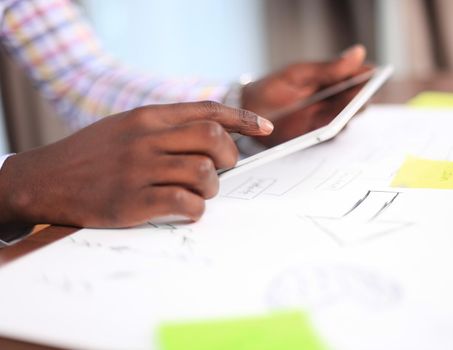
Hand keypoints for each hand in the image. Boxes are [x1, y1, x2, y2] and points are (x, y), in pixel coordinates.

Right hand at [0, 102, 272, 227]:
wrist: (44, 179)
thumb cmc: (91, 155)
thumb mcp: (126, 126)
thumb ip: (165, 127)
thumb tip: (213, 137)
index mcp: (148, 117)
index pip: (208, 109)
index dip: (242, 118)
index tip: (264, 128)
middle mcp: (146, 139)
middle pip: (214, 139)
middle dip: (230, 157)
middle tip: (222, 170)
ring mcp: (139, 170)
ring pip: (204, 173)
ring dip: (212, 188)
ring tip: (200, 193)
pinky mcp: (132, 202)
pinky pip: (185, 203)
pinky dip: (196, 209)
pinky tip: (187, 209)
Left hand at [242, 45, 366, 145]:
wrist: (247, 112)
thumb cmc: (271, 89)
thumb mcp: (298, 75)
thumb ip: (327, 69)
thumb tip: (359, 52)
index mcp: (328, 81)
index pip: (354, 77)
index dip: (365, 76)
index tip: (373, 74)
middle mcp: (329, 101)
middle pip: (355, 100)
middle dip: (361, 96)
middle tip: (363, 93)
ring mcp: (323, 119)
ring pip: (347, 118)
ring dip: (350, 114)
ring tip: (351, 107)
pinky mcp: (315, 136)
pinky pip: (332, 134)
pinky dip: (337, 129)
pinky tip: (338, 123)